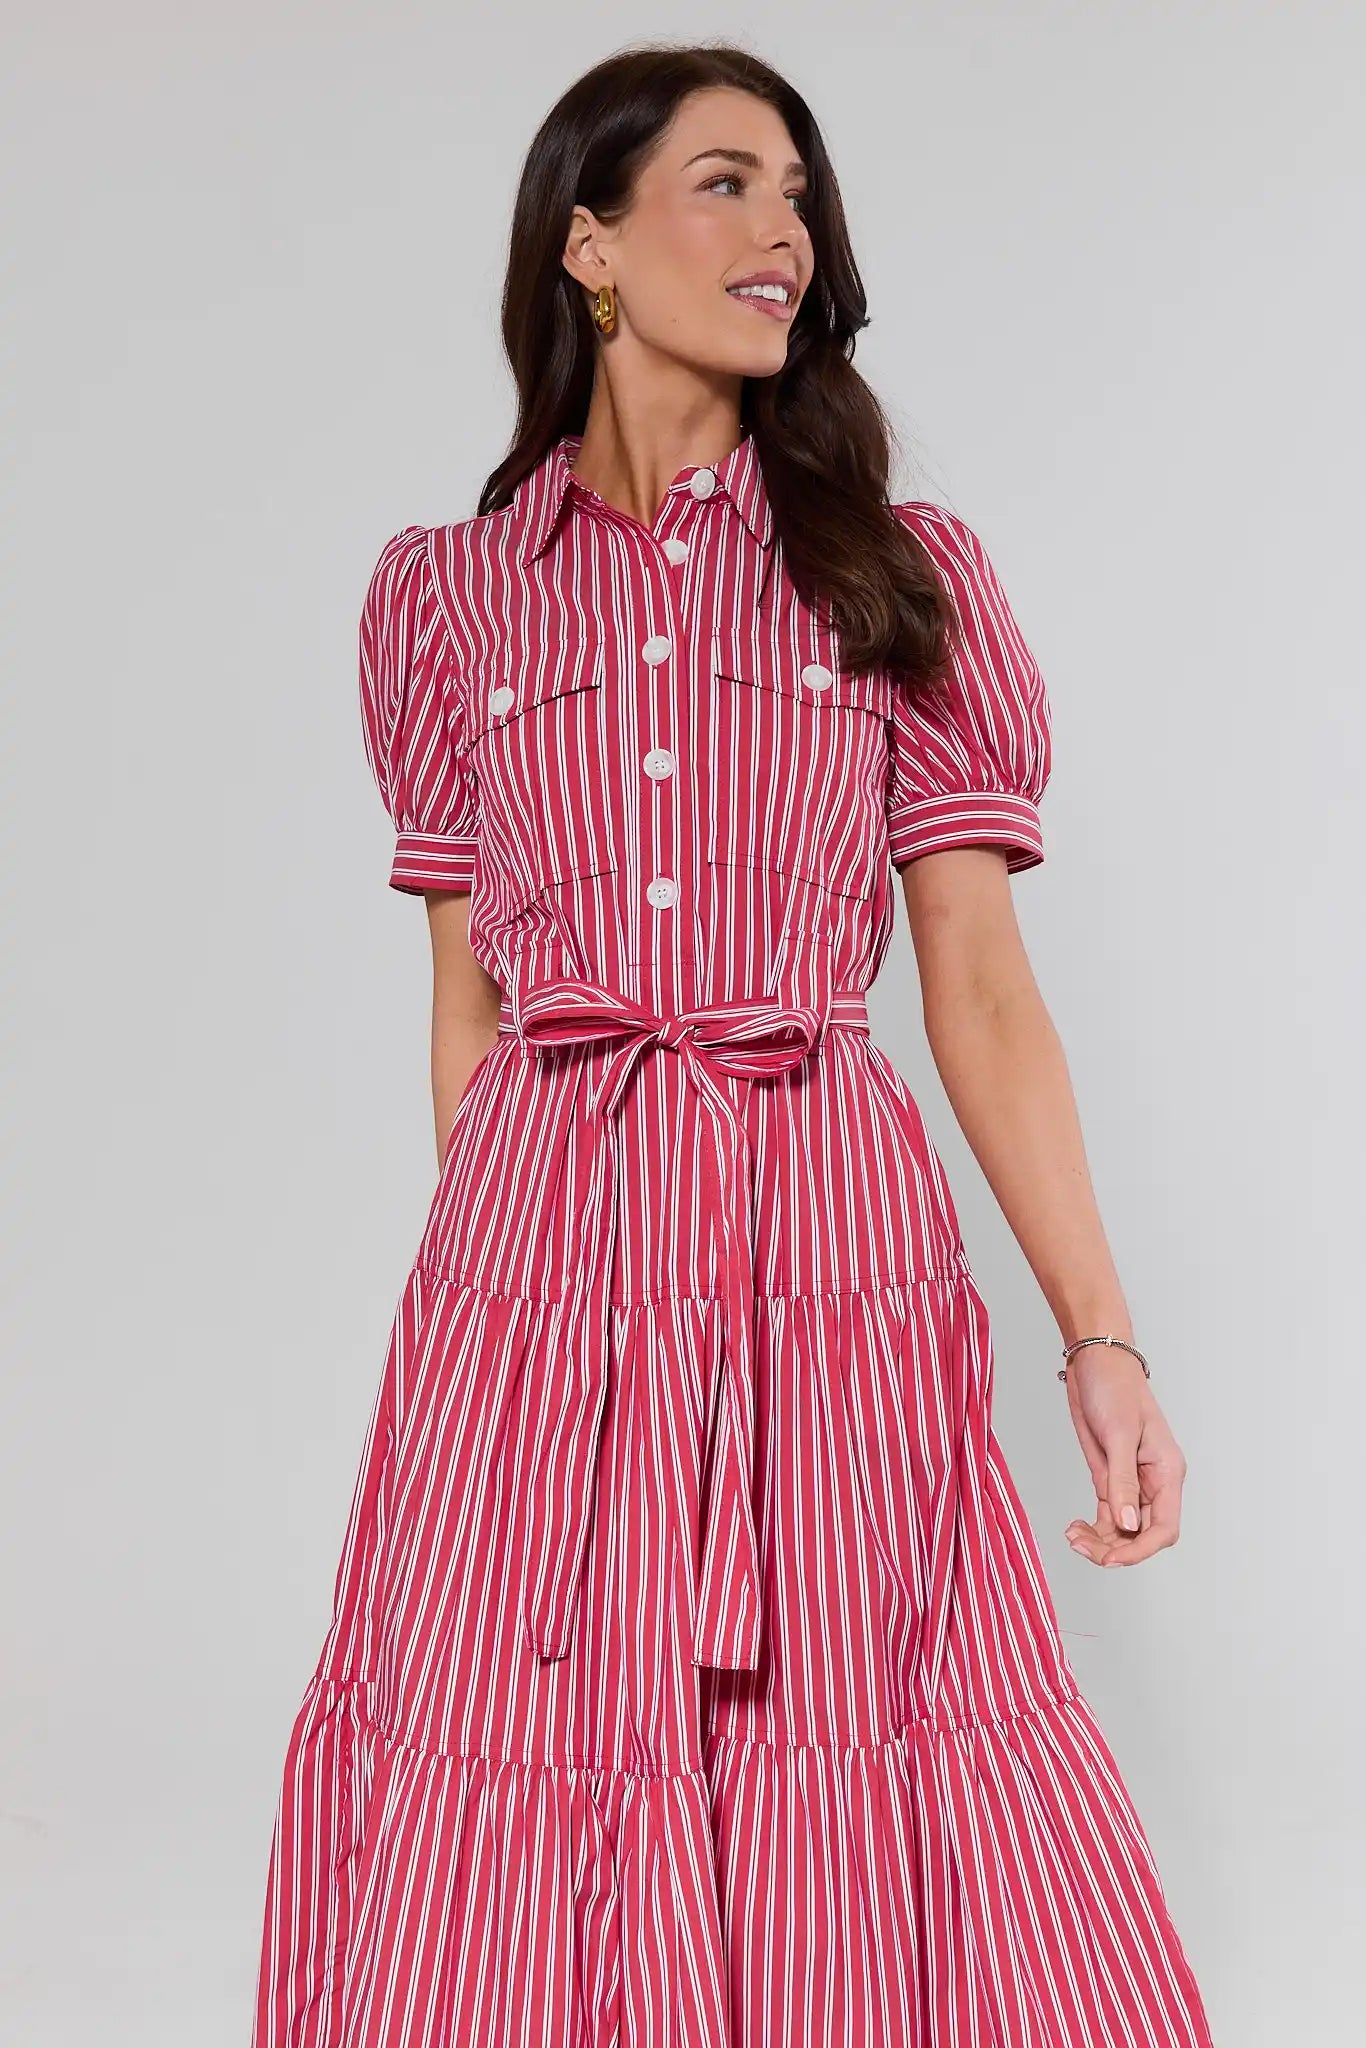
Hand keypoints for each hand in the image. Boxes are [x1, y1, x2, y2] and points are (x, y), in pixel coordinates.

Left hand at [1061, 1349, 1186, 1567]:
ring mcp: (1132, 1482)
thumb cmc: (1115, 1387)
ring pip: (1123, 1529)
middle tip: (1081, 1548)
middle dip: (1115, 1548)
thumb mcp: (1119, 1434)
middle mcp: (1153, 1482)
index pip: (1164, 1527)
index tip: (1110, 1558)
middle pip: (1143, 1534)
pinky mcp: (1110, 1477)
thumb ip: (1122, 1481)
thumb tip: (1129, 1523)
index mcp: (1167, 1472)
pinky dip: (1093, 1528)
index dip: (1140, 1549)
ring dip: (1100, 1541)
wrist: (1095, 1362)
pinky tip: (1074, 1529)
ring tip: (1072, 1538)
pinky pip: (1108, 1515)